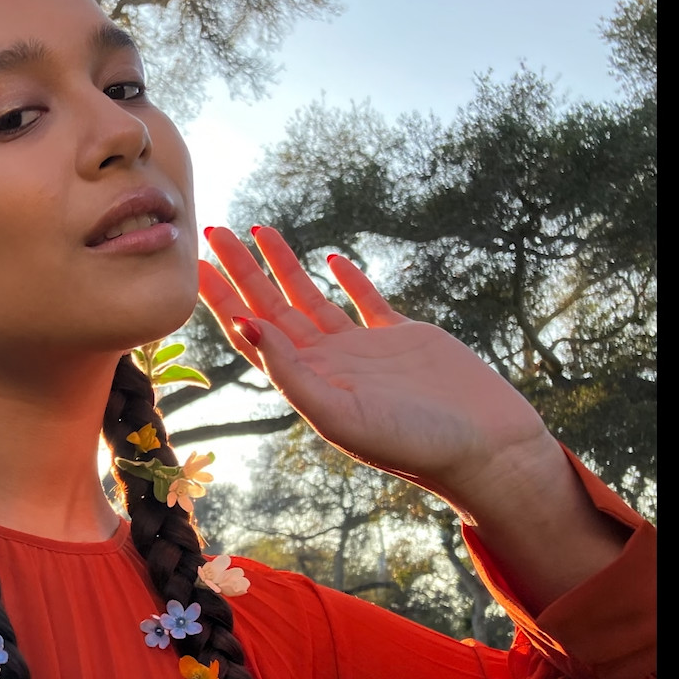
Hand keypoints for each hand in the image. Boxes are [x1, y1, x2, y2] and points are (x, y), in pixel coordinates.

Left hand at [196, 225, 552, 507]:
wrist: (482, 449)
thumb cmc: (411, 445)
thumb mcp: (339, 414)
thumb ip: (290, 372)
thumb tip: (245, 326)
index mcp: (306, 383)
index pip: (250, 335)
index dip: (221, 299)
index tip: (196, 264)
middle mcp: (327, 364)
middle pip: (271, 307)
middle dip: (241, 270)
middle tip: (215, 230)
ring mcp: (363, 349)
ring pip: (311, 297)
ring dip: (283, 266)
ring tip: (259, 229)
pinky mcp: (401, 337)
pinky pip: (366, 300)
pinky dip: (348, 277)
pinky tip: (330, 257)